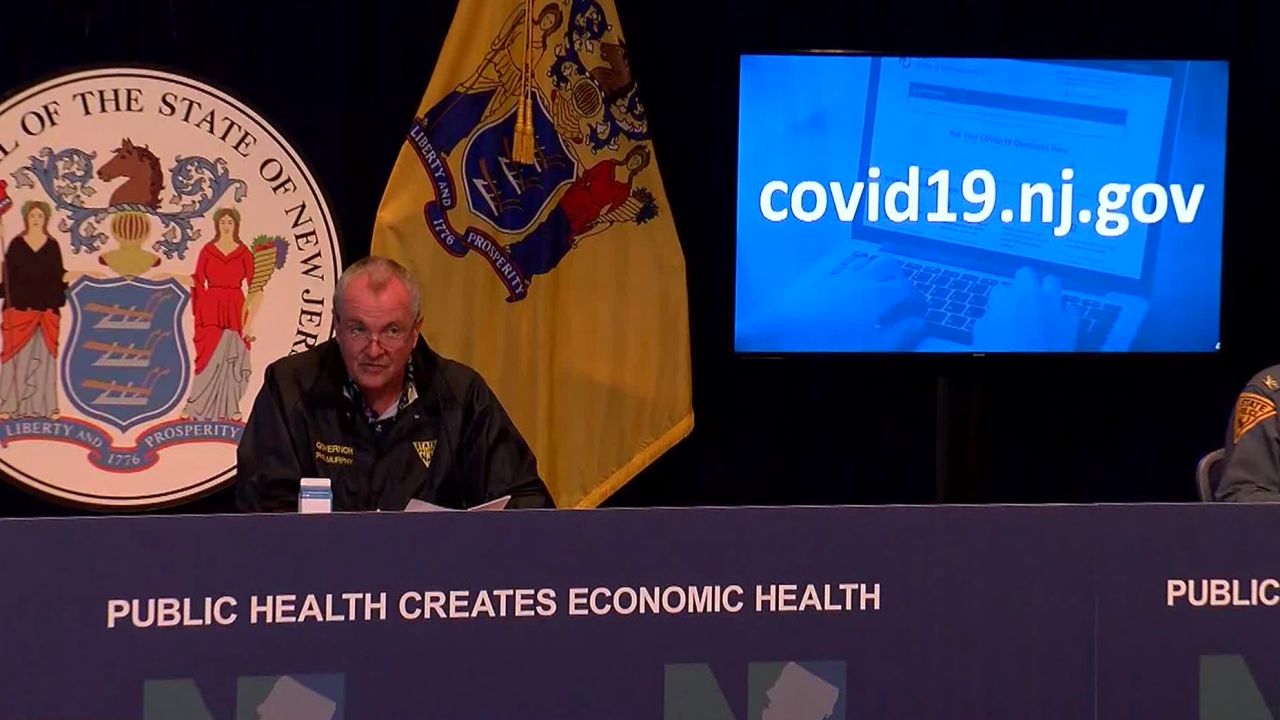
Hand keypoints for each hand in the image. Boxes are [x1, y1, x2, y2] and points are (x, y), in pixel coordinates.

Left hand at [739, 256, 926, 351]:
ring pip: (867, 265)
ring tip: (880, 294)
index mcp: (879, 295)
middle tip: (903, 298)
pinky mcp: (821, 285)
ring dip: (879, 275)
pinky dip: (858, 279)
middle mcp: (860, 280)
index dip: (918, 300)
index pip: (909, 288)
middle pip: (890, 266)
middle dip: (902, 279)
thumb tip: (918, 325)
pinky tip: (852, 296)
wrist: (780, 334)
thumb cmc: (827, 343)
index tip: (918, 313)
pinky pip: (847, 273)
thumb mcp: (873, 347)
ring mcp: (839, 279)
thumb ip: (900, 335)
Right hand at [973, 267, 1079, 350]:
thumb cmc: (1000, 353)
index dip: (1000, 302)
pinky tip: (1058, 323)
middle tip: (1019, 302)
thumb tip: (992, 318)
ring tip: (1041, 305)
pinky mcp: (1070, 320)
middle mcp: (1029, 294)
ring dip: (1046, 291)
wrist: (1028, 373)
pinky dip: (1064, 314)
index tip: (1000, 312)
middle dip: (1022, 285)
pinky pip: (1070, 308)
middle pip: (1026, 274)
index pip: (1000, 290)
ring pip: (1052, 282)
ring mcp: (1052, 304)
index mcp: (1004, 298)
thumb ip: (987, 322)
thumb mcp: (981, 338)